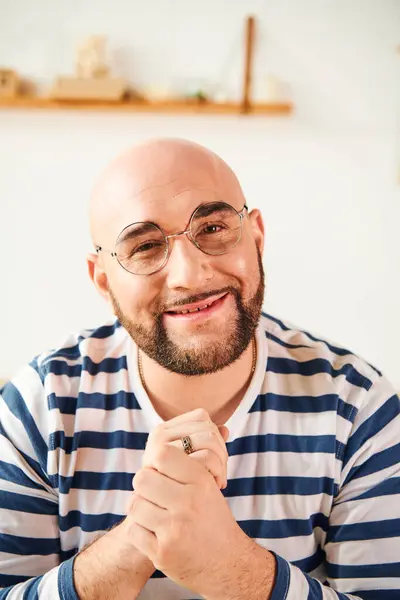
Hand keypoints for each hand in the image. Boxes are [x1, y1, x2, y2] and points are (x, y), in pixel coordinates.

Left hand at [125, 441, 253, 598]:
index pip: (163, 455)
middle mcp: (188, 503)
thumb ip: (189, 465)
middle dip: (145, 485)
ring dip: (141, 509)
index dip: (156, 462)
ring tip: (153, 513)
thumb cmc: (214, 520)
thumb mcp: (210, 487)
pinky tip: (154, 532)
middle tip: (154, 494)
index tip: (161, 472)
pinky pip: (134, 530)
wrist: (229, 566)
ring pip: (135, 504)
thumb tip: (179, 436)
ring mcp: (174, 529)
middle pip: (142, 478)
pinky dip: (140, 531)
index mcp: (202, 482)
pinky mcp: (162, 553)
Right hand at [142, 408, 228, 488]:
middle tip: (221, 474)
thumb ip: (207, 446)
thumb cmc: (180, 491)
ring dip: (221, 464)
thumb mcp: (194, 465)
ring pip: (209, 441)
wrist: (162, 520)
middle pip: (208, 429)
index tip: (219, 458)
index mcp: (164, 430)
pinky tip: (215, 486)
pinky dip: (217, 472)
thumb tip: (225, 429)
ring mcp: (159, 450)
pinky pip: (206, 458)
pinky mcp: (168, 468)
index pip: (201, 417)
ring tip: (218, 481)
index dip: (216, 435)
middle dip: (222, 452)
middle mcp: (158, 436)